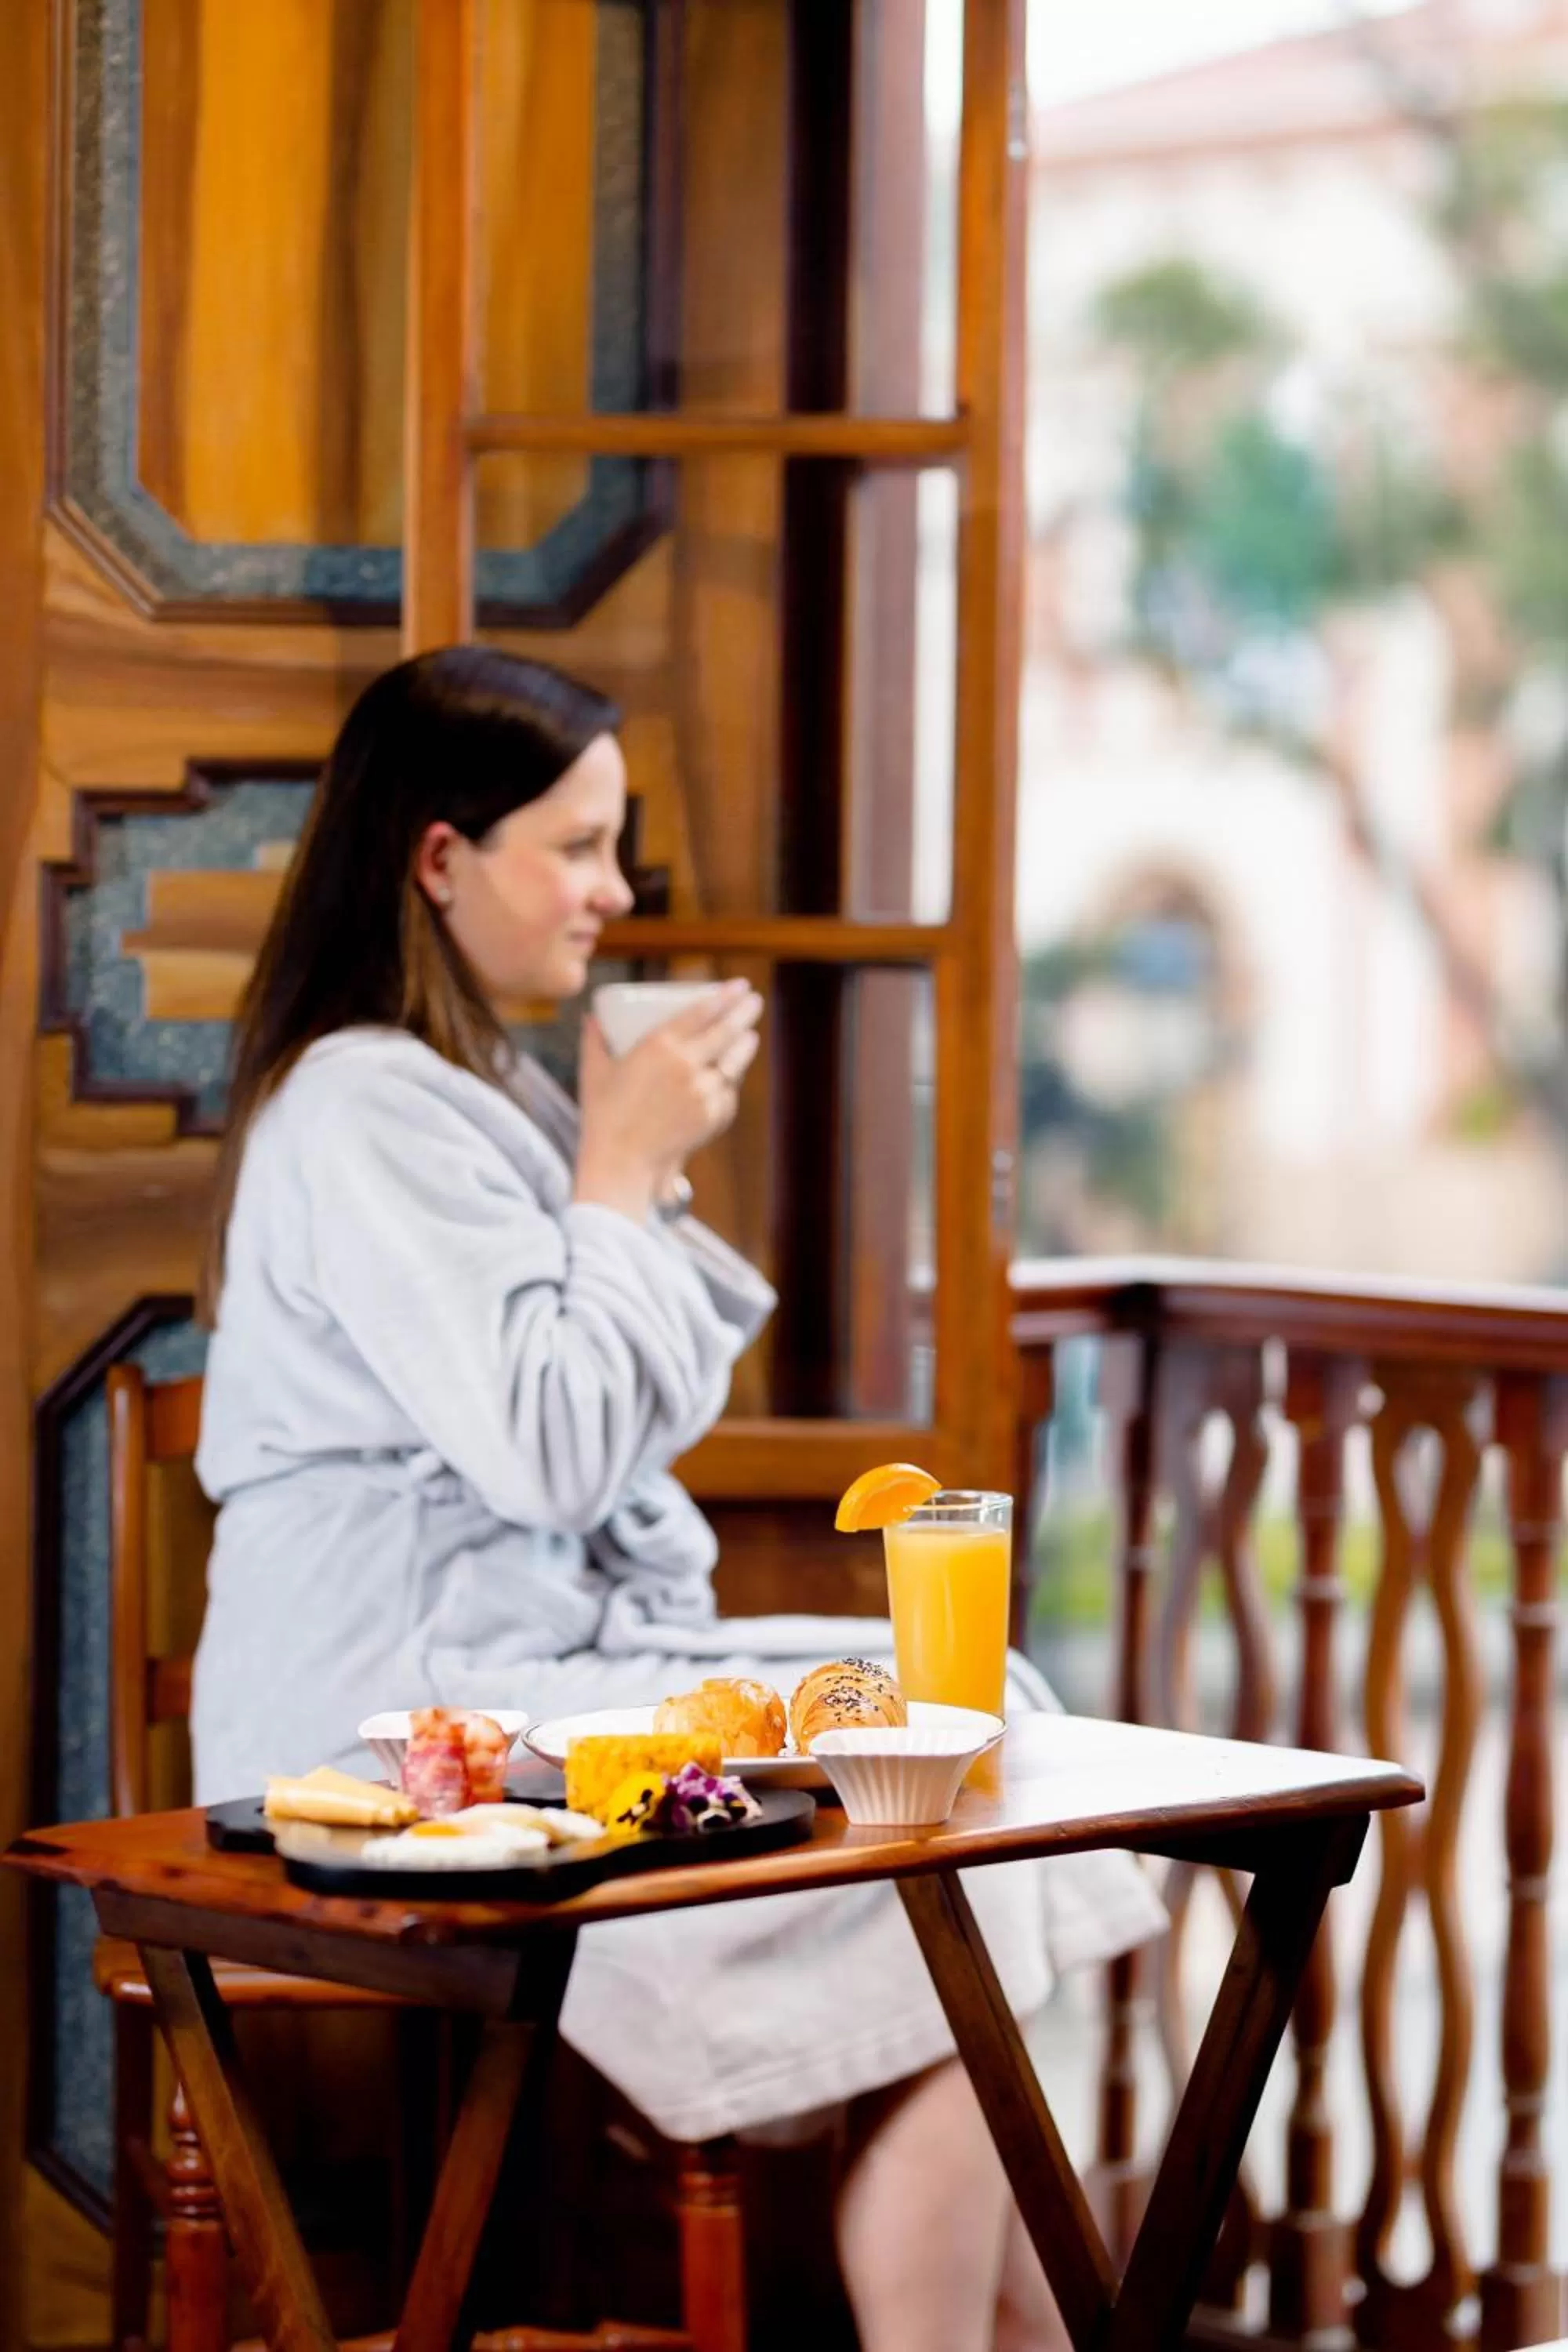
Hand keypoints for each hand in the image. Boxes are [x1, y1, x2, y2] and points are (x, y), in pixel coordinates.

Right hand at [573, 980, 762, 1221]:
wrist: (620, 1162)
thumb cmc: (602, 1116)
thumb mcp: (594, 1071)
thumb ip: (594, 1039)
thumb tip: (591, 1016)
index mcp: (659, 1046)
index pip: (703, 1012)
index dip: (725, 995)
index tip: (737, 986)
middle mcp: (687, 1065)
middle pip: (727, 1031)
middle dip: (744, 1012)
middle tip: (753, 1001)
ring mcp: (703, 1092)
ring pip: (735, 1062)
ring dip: (745, 1045)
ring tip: (750, 1035)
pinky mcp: (712, 1116)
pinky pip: (728, 1094)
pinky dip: (730, 1083)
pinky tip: (731, 1076)